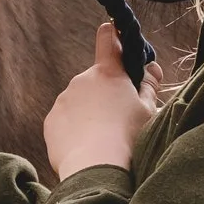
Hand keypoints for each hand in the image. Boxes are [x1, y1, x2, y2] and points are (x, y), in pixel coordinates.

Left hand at [42, 22, 162, 183]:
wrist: (96, 168)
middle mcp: (82, 79)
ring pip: (80, 100)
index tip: (116, 40)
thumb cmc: (129, 137)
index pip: (108, 38)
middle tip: (119, 116)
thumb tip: (152, 67)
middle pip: (96, 78)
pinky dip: (75, 128)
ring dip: (90, 111)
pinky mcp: (51, 121)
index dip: (113, 36)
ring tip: (103, 137)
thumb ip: (150, 85)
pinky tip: (87, 145)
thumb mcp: (148, 110)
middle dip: (106, 91)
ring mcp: (63, 99)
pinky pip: (65, 120)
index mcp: (109, 73)